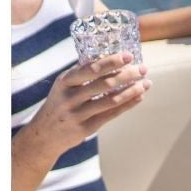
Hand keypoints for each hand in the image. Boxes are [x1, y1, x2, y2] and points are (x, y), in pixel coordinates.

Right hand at [29, 53, 150, 153]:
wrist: (44, 135)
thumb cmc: (59, 103)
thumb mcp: (63, 86)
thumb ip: (81, 73)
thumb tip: (110, 56)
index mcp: (65, 82)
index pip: (91, 69)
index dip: (112, 61)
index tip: (129, 55)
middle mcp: (70, 98)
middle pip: (104, 84)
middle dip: (127, 75)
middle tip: (143, 68)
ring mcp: (78, 114)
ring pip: (111, 100)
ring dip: (132, 90)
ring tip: (146, 83)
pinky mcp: (86, 128)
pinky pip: (111, 115)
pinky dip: (127, 104)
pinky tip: (139, 97)